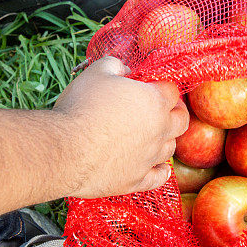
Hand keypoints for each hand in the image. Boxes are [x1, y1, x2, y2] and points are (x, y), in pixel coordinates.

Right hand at [54, 56, 188, 197]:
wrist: (65, 150)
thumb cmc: (81, 107)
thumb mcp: (96, 72)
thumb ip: (115, 65)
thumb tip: (123, 68)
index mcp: (154, 102)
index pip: (172, 91)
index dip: (164, 87)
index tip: (154, 87)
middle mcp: (159, 130)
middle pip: (182, 120)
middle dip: (176, 112)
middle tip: (165, 110)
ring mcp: (149, 158)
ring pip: (170, 148)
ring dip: (166, 139)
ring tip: (154, 135)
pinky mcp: (137, 180)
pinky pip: (160, 177)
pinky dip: (161, 170)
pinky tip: (159, 167)